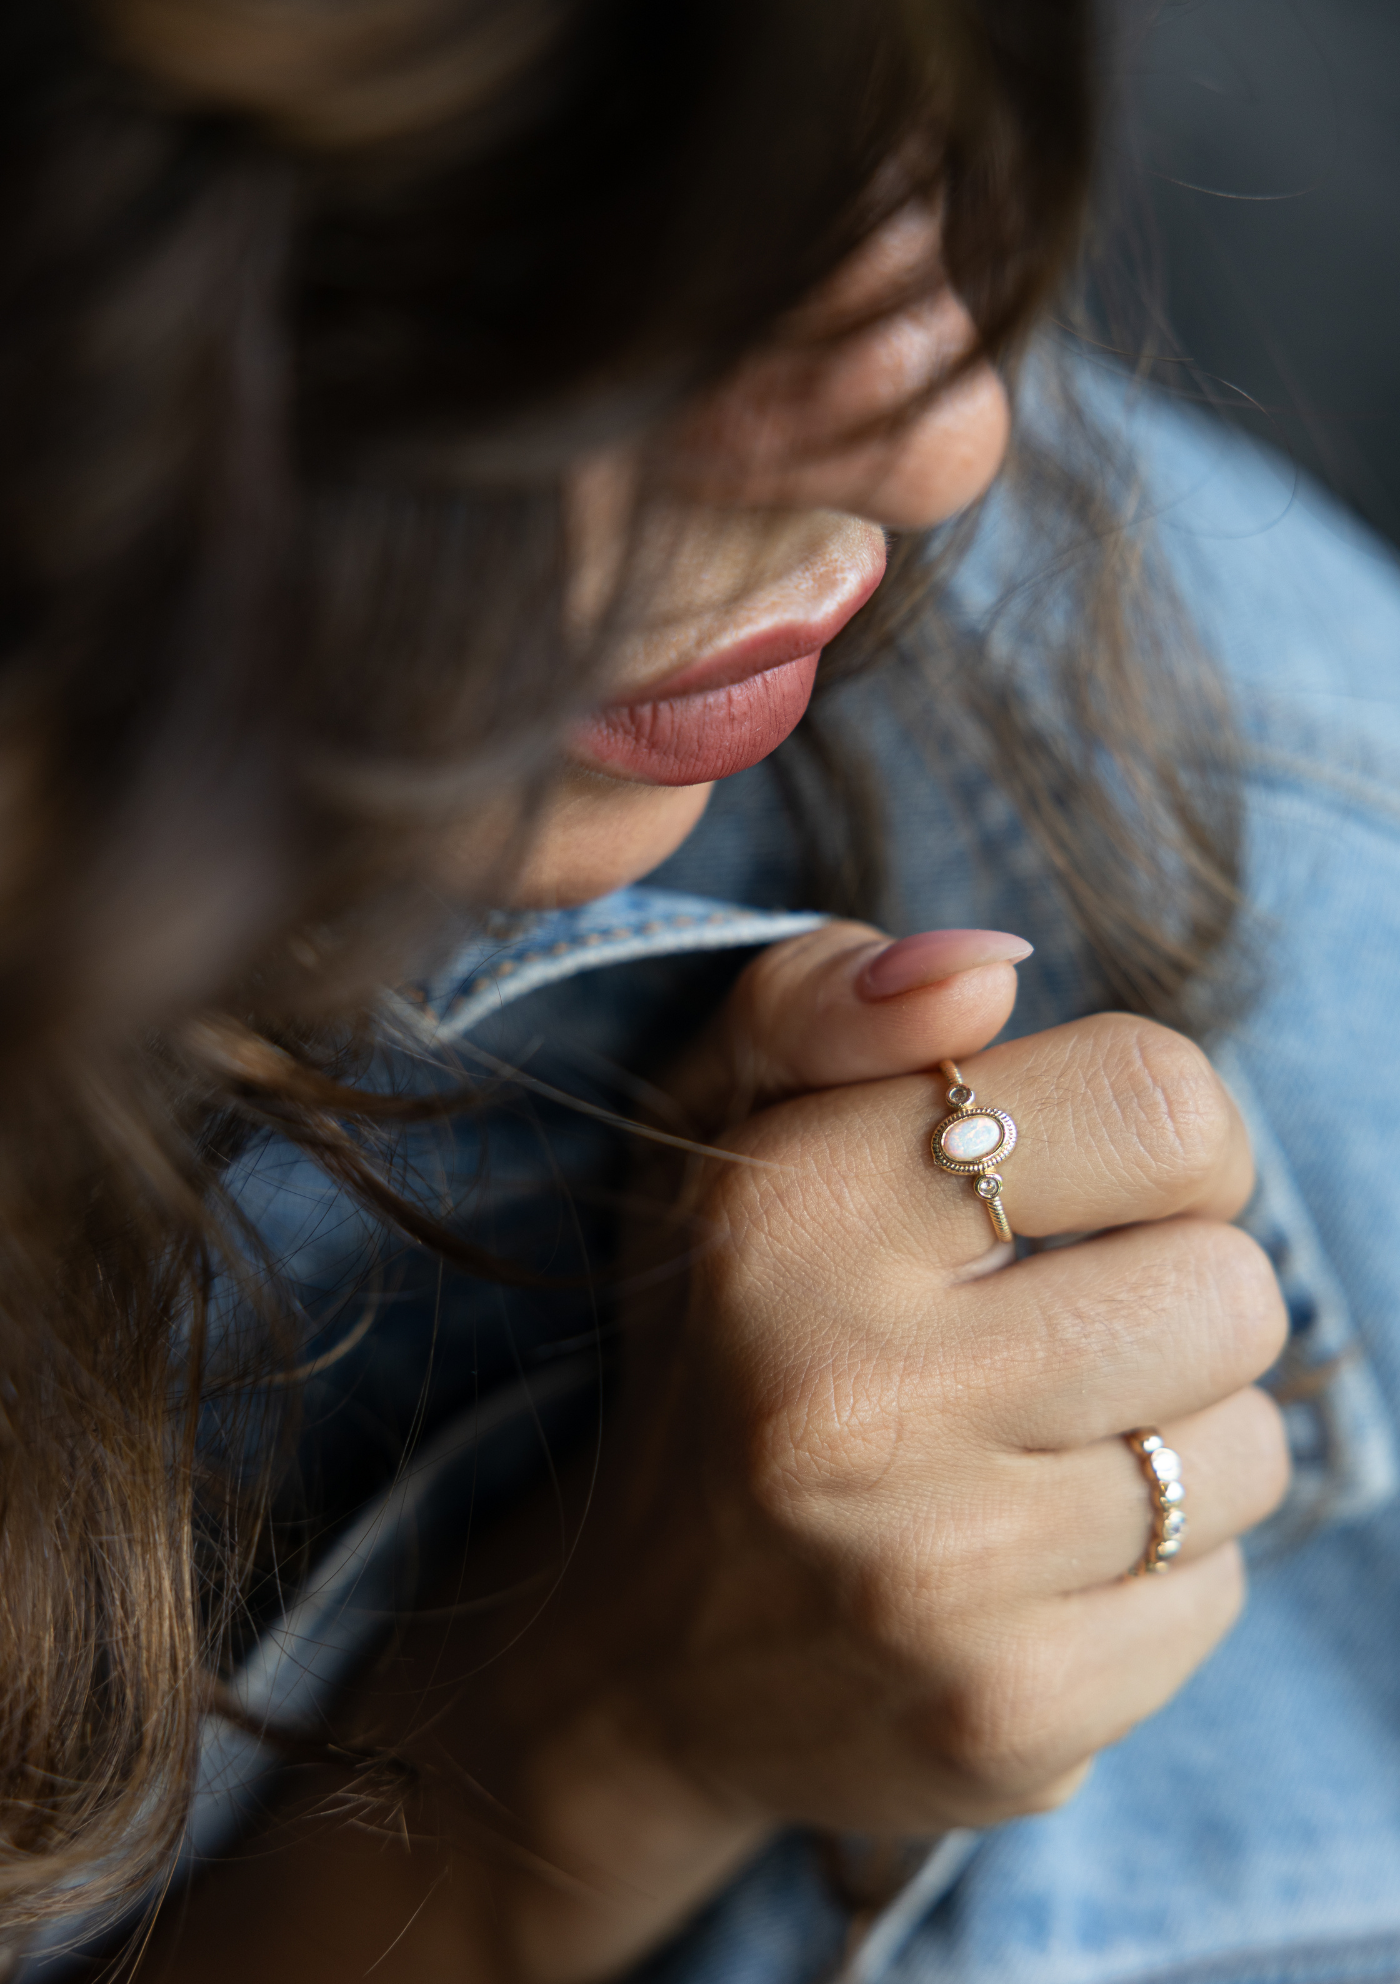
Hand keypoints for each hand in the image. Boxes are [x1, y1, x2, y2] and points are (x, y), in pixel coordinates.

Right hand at [141, 923, 1289, 1983]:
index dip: (1169, 1140)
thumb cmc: (719, 1344)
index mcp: (788, 1216)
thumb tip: (983, 967)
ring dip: (1171, 1438)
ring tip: (1036, 1448)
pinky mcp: (1002, 1720)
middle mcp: (849, 1399)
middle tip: (1059, 1327)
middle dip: (1172, 1296)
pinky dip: (1153, 1570)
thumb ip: (821, 1002)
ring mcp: (931, 1578)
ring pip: (1244, 1453)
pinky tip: (1030, 1562)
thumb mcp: (713, 1132)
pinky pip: (1213, 1596)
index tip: (1099, 1186)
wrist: (635, 1654)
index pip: (1160, 1105)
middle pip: (1231, 1290)